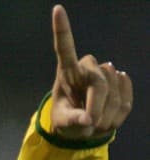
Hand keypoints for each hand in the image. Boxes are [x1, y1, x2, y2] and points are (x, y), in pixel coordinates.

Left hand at [50, 5, 132, 138]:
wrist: (84, 125)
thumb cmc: (66, 121)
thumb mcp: (62, 124)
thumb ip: (72, 121)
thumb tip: (88, 120)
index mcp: (66, 72)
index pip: (64, 49)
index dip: (62, 30)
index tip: (57, 9)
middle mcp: (86, 66)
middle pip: (99, 82)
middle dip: (97, 106)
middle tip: (90, 124)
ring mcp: (105, 72)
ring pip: (114, 90)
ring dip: (106, 114)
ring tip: (94, 123)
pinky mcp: (121, 82)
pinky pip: (125, 99)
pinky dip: (116, 116)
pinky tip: (106, 118)